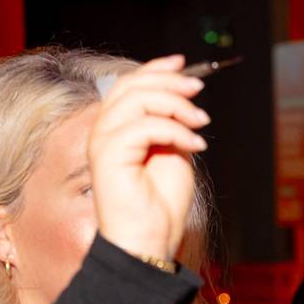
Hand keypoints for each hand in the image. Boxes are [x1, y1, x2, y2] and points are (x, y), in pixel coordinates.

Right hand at [87, 54, 209, 262]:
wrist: (150, 239)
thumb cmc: (161, 204)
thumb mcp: (174, 153)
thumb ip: (172, 124)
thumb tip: (183, 99)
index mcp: (117, 128)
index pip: (129, 84)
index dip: (155, 68)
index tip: (183, 64)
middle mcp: (104, 131)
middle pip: (131, 85)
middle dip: (169, 81)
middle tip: (198, 90)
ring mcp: (103, 142)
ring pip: (137, 100)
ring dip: (176, 104)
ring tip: (200, 122)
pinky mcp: (108, 156)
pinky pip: (144, 126)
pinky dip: (176, 130)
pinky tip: (196, 145)